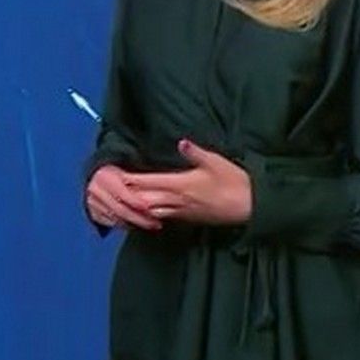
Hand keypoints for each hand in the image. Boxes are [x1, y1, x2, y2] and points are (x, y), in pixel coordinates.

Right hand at [86, 163, 161, 231]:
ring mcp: (92, 203)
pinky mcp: (92, 213)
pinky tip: (136, 225)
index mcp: (105, 177)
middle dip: (139, 219)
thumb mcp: (126, 170)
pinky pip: (110, 223)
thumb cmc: (118, 173)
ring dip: (134, 224)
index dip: (137, 202)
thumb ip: (140, 179)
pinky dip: (124, 225)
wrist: (96, 176)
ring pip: (116, 218)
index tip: (151, 208)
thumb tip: (163, 182)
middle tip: (156, 224)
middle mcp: (95, 190)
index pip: (122, 194)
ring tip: (150, 225)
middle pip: (119, 209)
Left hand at [121, 139, 252, 225]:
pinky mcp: (187, 218)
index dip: (131, 180)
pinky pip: (162, 217)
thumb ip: (196, 153)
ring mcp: (181, 211)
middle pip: (143, 199)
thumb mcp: (216, 162)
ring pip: (150, 211)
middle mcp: (176, 199)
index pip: (149, 182)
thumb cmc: (234, 181)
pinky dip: (148, 215)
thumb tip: (181, 142)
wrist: (249, 206)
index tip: (116, 176)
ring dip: (135, 207)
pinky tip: (142, 213)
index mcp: (181, 184)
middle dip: (127, 195)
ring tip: (120, 202)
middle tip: (110, 190)